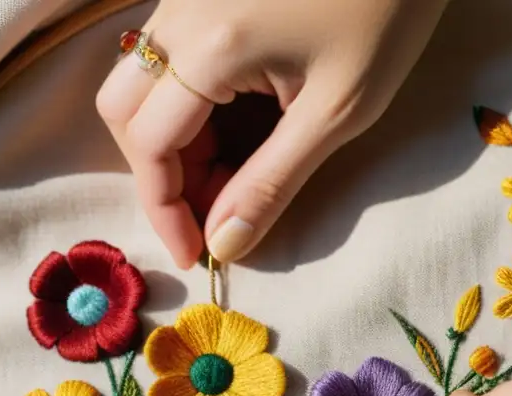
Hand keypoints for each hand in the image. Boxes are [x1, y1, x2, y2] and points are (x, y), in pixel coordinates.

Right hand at [96, 0, 448, 267]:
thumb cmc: (385, 17)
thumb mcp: (336, 113)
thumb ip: (272, 184)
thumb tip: (226, 245)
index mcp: (209, 46)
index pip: (149, 145)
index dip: (164, 211)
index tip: (195, 255)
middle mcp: (179, 14)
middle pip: (126, 113)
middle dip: (162, 176)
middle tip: (214, 214)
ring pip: (141, 87)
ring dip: (174, 145)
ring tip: (232, 181)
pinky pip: (168, 62)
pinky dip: (188, 111)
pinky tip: (236, 136)